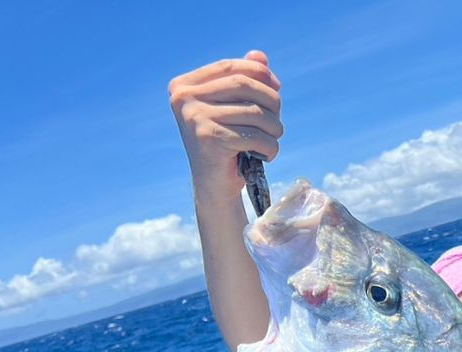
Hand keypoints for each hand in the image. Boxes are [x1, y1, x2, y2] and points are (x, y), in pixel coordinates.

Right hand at [168, 50, 283, 202]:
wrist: (215, 185)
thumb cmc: (227, 143)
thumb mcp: (234, 109)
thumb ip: (245, 80)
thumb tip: (260, 56)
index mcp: (184, 86)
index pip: (229, 67)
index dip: (259, 73)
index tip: (278, 87)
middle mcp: (183, 99)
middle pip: (244, 85)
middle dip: (271, 101)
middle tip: (277, 121)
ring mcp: (194, 118)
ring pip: (255, 112)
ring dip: (275, 128)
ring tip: (272, 140)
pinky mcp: (210, 140)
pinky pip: (256, 136)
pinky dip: (270, 147)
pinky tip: (265, 156)